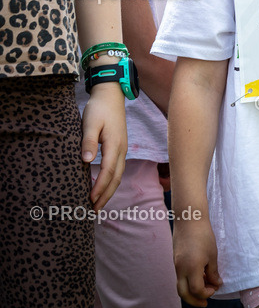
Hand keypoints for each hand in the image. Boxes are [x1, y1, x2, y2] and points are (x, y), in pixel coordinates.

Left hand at [80, 83, 125, 208]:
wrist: (111, 95)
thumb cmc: (99, 108)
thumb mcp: (89, 123)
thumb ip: (88, 141)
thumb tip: (86, 161)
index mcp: (114, 144)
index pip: (108, 171)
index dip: (99, 187)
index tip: (90, 200)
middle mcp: (121, 149)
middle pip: (116, 178)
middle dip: (106, 195)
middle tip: (94, 211)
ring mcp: (122, 149)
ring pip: (118, 175)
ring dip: (109, 191)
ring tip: (98, 204)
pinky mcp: (120, 147)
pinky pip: (117, 169)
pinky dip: (111, 181)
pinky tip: (103, 186)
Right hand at [174, 218, 221, 306]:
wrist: (189, 220)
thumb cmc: (204, 235)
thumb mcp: (213, 254)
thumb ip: (213, 272)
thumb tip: (216, 284)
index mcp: (191, 268)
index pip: (196, 290)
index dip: (207, 293)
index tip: (215, 287)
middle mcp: (181, 269)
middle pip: (183, 294)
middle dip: (194, 301)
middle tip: (205, 303)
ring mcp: (176, 265)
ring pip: (180, 286)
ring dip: (191, 292)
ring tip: (204, 290)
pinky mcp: (176, 261)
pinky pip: (180, 277)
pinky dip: (188, 282)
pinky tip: (199, 277)